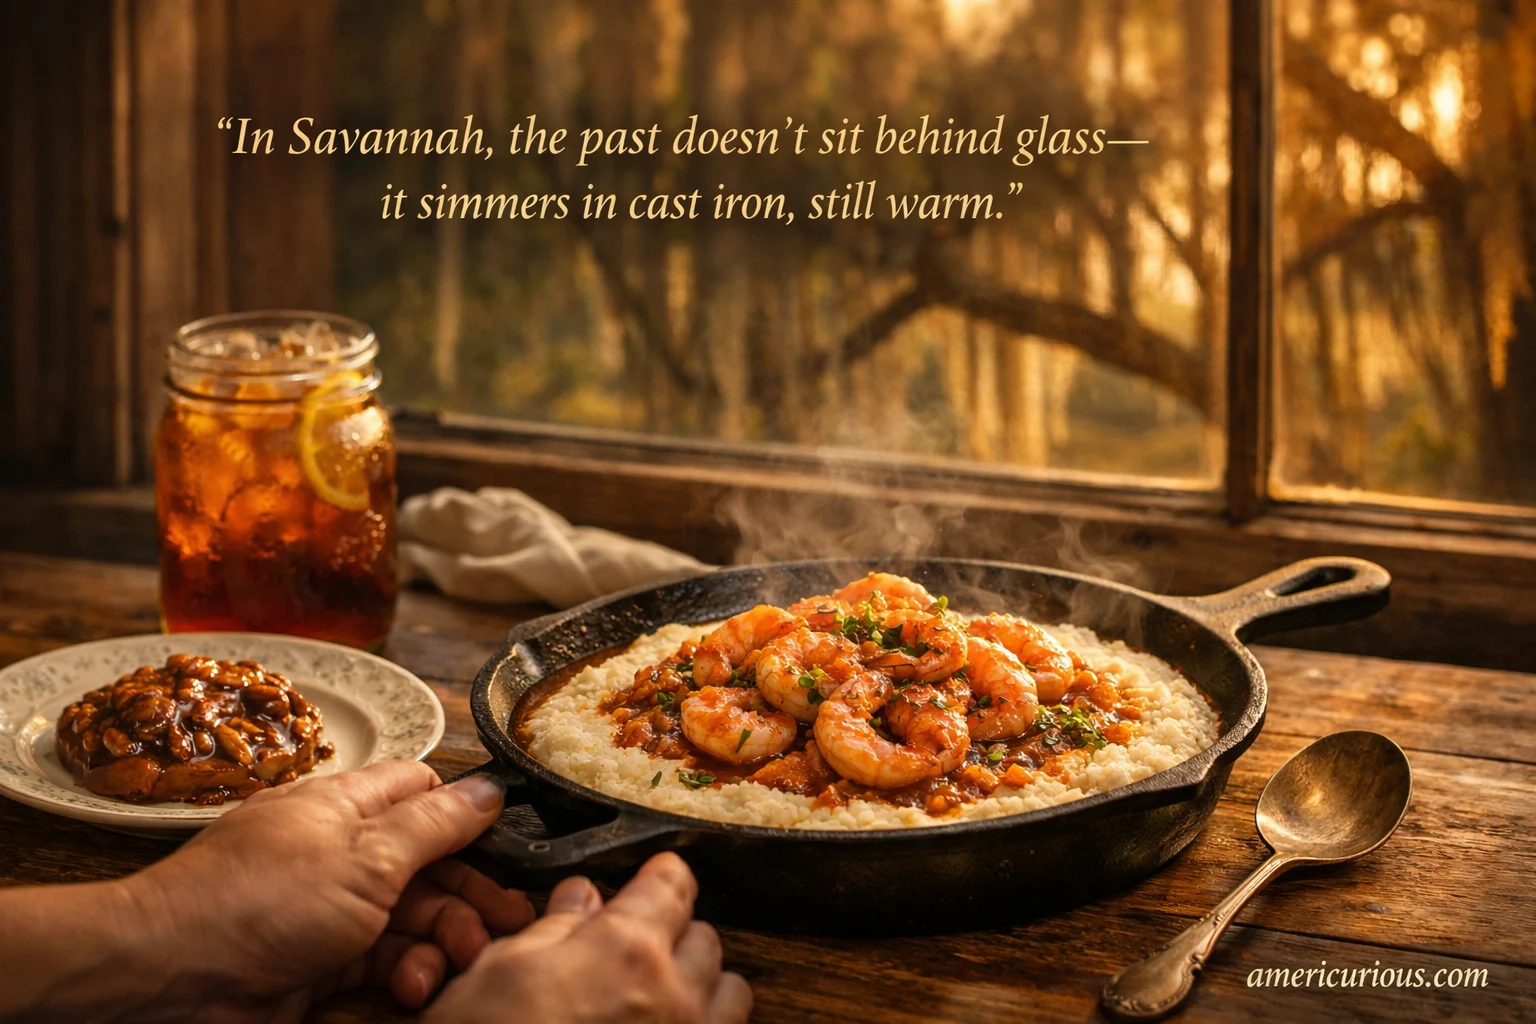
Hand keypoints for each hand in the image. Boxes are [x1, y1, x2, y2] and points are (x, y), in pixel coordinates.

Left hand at [124, 762, 528, 1017]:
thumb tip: (489, 790)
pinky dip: (404, 975)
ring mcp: (327, 908)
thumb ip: (433, 824)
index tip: (508, 852)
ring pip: (411, 919)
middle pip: (428, 864)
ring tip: (451, 967)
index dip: (468, 820)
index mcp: (346, 807)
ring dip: (441, 943)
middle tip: (507, 926)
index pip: (422, 793)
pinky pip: (382, 963)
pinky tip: (412, 989)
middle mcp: (338, 852)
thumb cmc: (255, 902)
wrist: (170, 977)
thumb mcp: (366, 856)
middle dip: (470, 895)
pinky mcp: (318, 962)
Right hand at [424, 853, 751, 1023]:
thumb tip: (581, 898)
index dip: (657, 878)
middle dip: (674, 936)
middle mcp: (673, 996)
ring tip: (655, 998)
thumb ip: (554, 930)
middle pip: (705, 937)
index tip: (649, 881)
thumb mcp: (499, 975)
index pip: (672, 884)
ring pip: (729, 992)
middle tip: (631, 951)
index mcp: (627, 950)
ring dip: (701, 987)